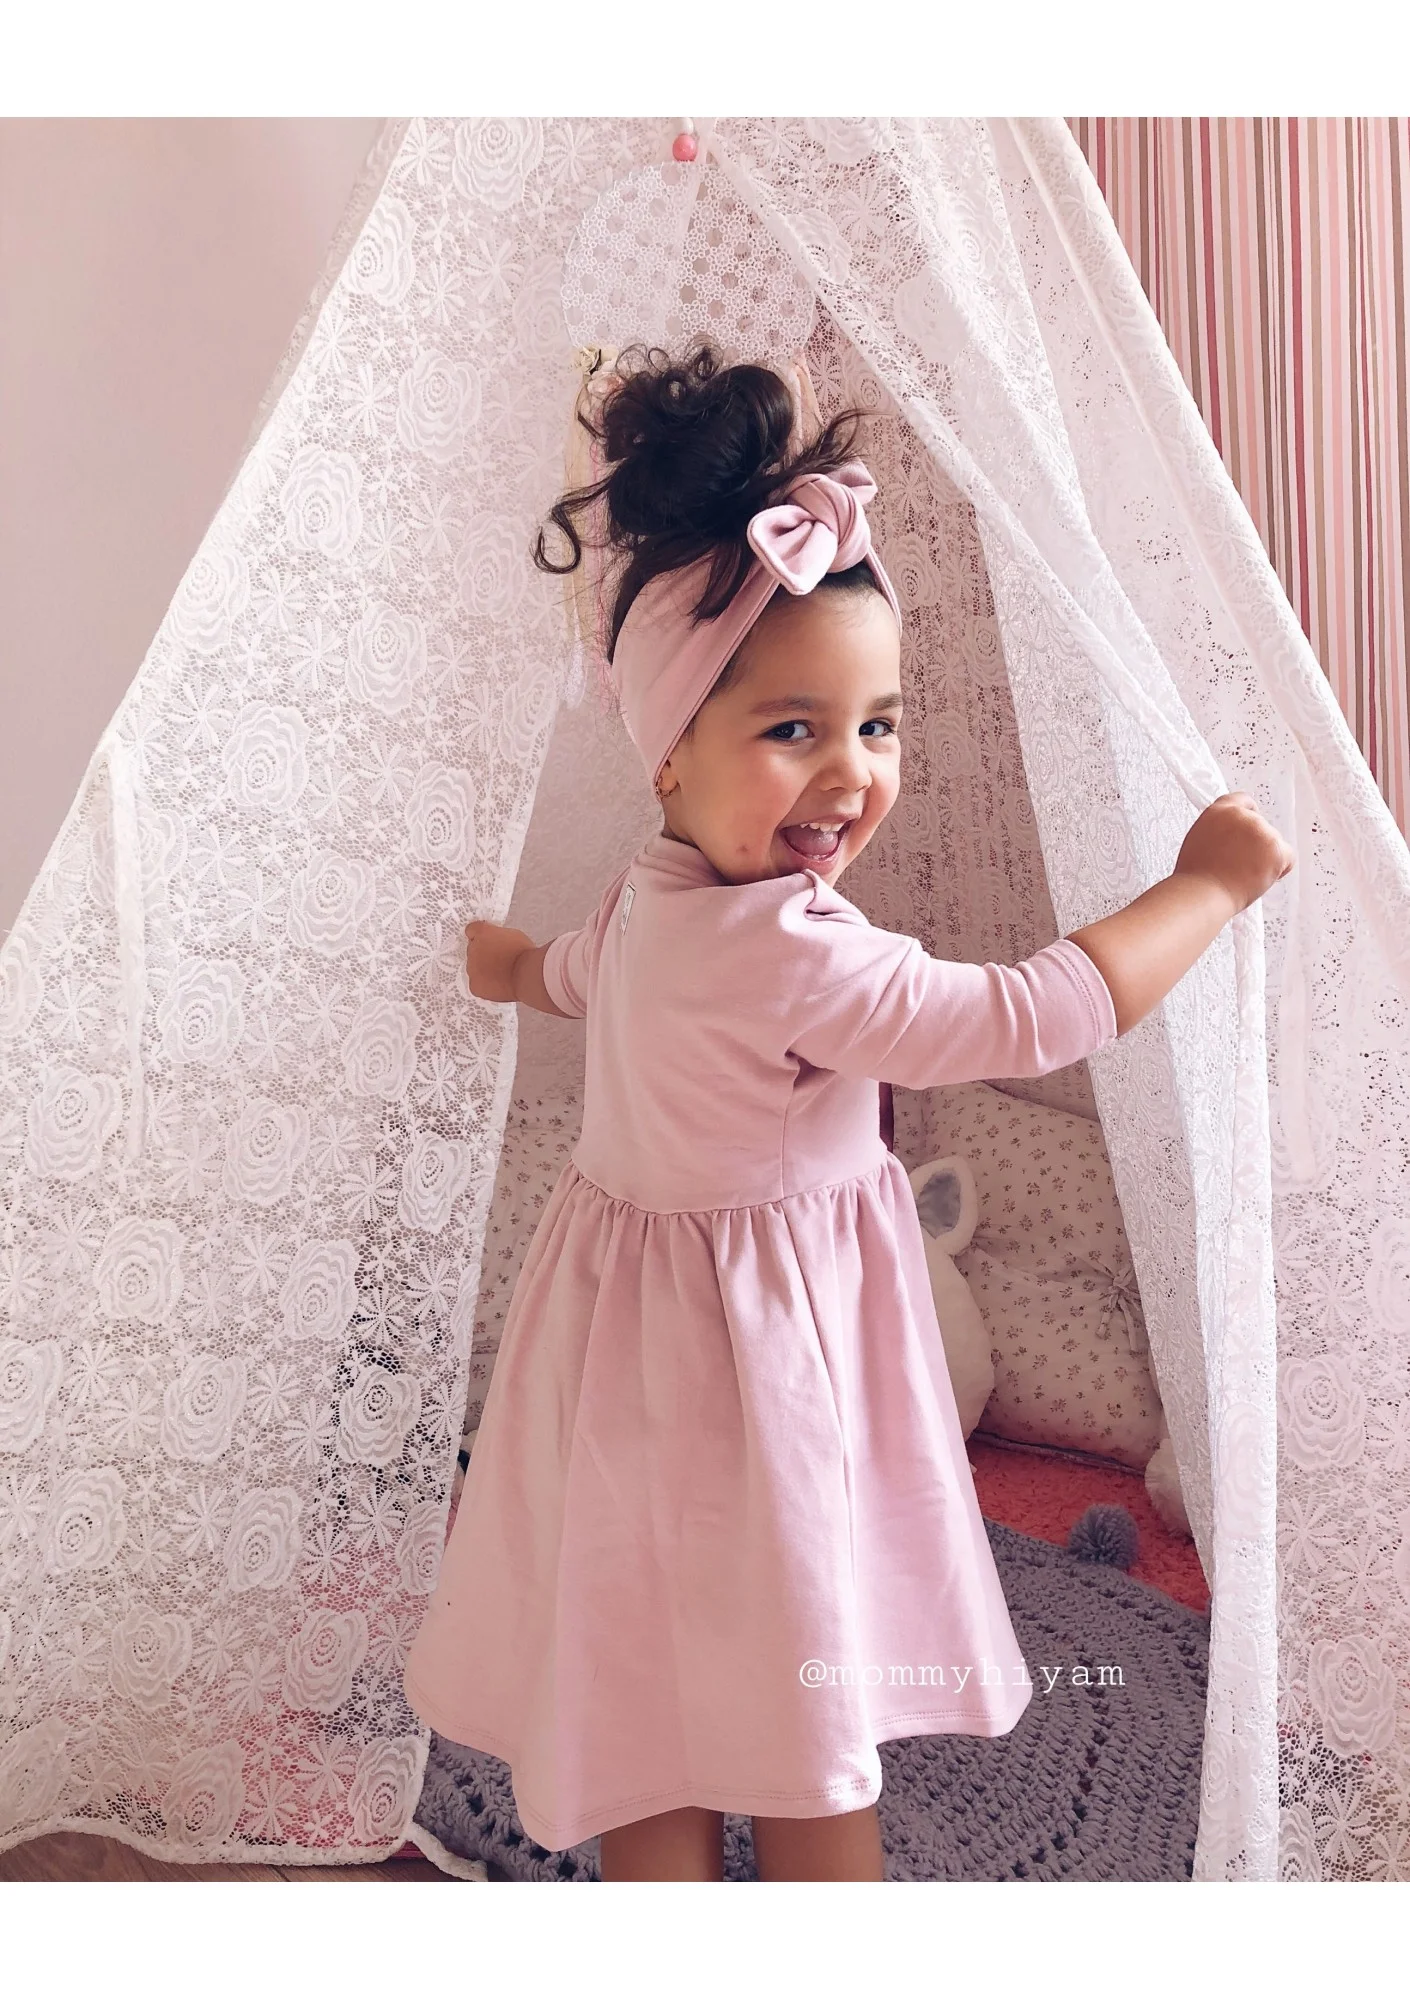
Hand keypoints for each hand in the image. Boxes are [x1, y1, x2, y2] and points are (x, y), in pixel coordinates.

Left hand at [463, 920, 534, 1002]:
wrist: (526, 974)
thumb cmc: (524, 954)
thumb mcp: (513, 934)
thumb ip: (498, 936)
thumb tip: (497, 941)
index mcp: (481, 932)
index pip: (471, 930)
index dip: (481, 936)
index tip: (487, 941)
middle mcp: (472, 948)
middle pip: (473, 950)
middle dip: (484, 955)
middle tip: (499, 960)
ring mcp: (471, 968)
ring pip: (474, 969)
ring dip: (484, 970)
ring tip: (502, 974)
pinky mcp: (475, 985)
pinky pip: (477, 985)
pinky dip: (485, 986)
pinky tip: (498, 984)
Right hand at [1173, 791, 1294, 917]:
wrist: (1203, 893)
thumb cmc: (1196, 877)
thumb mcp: (1199, 840)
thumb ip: (1219, 830)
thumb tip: (1232, 837)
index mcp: (1219, 811)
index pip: (1242, 800)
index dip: (1248, 816)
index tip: (1247, 831)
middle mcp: (1241, 816)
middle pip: (1261, 826)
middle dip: (1256, 845)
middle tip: (1240, 865)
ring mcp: (1260, 830)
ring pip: (1274, 843)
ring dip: (1265, 859)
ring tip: (1243, 875)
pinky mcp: (1276, 847)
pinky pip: (1288, 858)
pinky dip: (1279, 870)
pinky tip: (1259, 878)